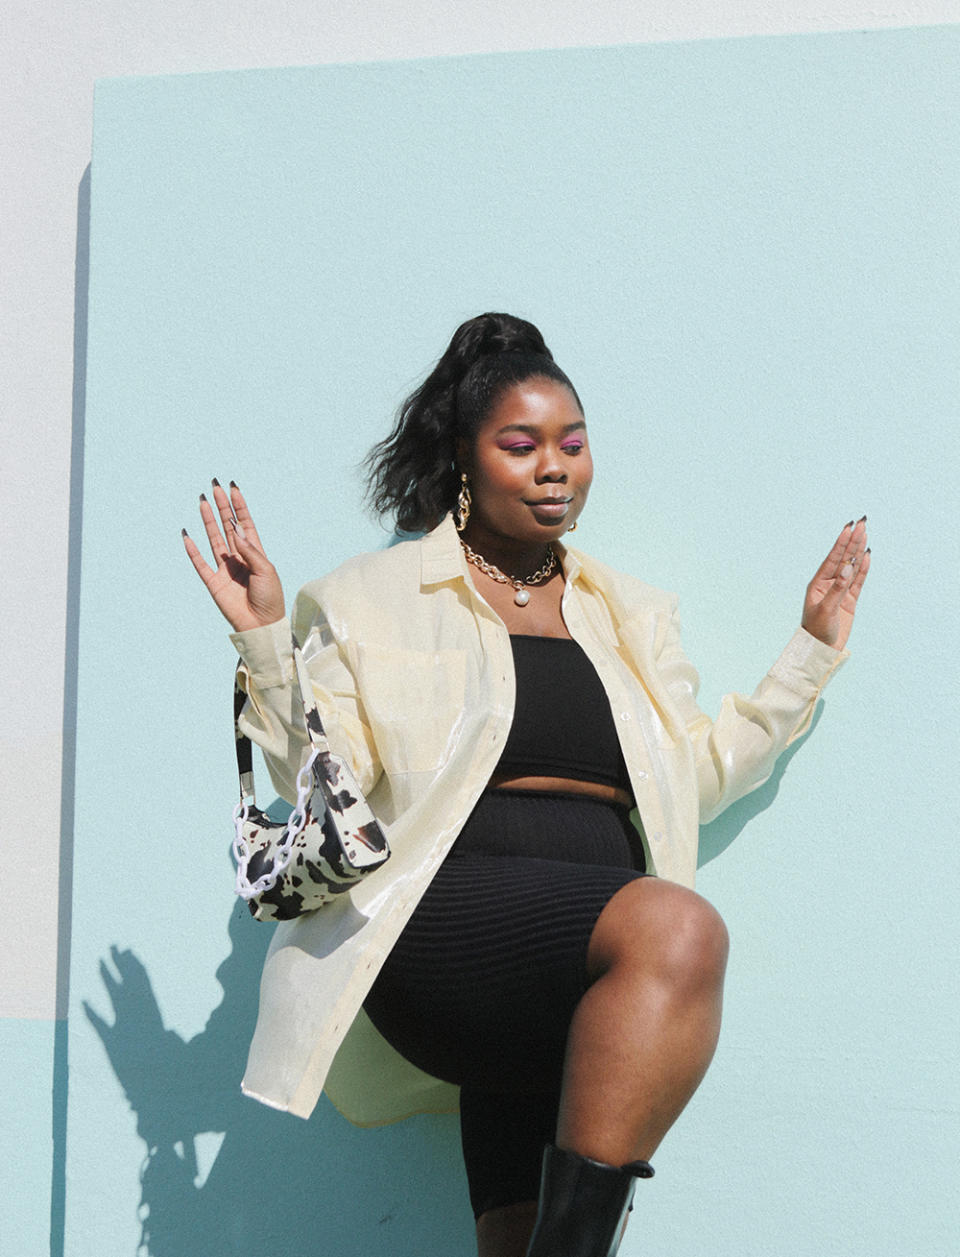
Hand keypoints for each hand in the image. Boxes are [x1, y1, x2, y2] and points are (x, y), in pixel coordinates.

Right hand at [182, 480, 285, 631]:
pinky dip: (193, 550)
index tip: (233, 488)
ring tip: (203, 501)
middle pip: (228, 527)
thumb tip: (235, 529)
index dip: (239, 506)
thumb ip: (250, 550)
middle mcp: (239, 558)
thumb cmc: (270, 598)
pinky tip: (187, 534)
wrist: (262, 625)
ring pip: (214, 539)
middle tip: (215, 487)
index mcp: (255, 553)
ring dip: (208, 521)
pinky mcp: (214, 583)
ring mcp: (225, 569)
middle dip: (222, 507)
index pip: (245, 524)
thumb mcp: (266, 570)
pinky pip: (200, 564)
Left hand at [801, 517, 870, 650]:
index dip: (842, 542)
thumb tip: (848, 567)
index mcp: (818, 583)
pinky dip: (863, 569)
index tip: (849, 526)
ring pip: (852, 567)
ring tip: (865, 533)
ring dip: (858, 550)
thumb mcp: (826, 609)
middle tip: (862, 522)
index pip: (832, 558)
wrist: (820, 650)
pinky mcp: (849, 601)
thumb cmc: (817, 630)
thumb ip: (838, 588)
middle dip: (852, 540)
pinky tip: (867, 556)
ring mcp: (840, 591)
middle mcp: (829, 584)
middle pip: (843, 558)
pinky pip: (858, 582)